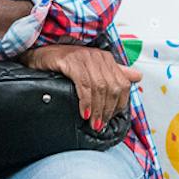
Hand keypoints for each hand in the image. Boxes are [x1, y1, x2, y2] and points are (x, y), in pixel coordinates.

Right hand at [23, 43, 141, 131]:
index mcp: (107, 59)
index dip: (119, 104)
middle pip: (112, 87)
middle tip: (100, 124)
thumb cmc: (65, 63)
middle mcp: (98, 56)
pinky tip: (83, 112)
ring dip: (97, 109)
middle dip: (108, 110)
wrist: (40, 54)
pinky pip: (84, 85)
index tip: (110, 118)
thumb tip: (137, 76)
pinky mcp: (71, 61)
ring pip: (100, 88)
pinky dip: (85, 101)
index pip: (123, 84)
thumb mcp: (92, 69)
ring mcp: (85, 57)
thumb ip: (115, 73)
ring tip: (93, 123)